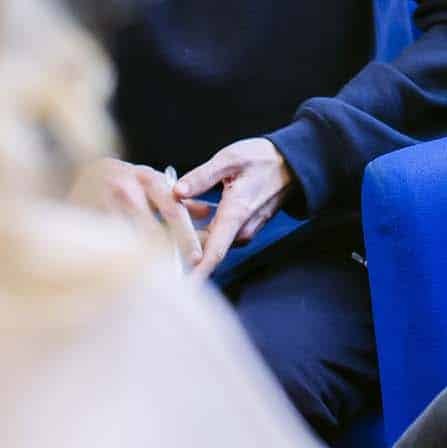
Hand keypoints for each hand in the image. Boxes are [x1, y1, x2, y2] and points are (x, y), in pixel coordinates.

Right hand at [68, 157, 202, 268]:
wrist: (62, 171)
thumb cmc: (115, 181)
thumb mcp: (145, 182)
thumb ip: (173, 198)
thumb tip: (205, 212)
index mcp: (146, 176)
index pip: (173, 209)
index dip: (187, 236)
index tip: (198, 257)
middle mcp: (126, 184)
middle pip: (155, 226)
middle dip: (173, 250)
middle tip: (183, 272)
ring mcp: (101, 199)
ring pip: (132, 238)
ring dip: (148, 259)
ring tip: (159, 278)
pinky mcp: (83, 214)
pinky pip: (108, 242)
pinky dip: (122, 258)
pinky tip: (130, 273)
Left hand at [174, 138, 291, 278]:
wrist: (294, 163)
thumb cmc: (263, 158)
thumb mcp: (231, 158)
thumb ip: (202, 176)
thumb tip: (175, 192)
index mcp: (236, 213)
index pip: (214, 253)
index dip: (195, 273)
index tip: (176, 289)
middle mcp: (242, 229)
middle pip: (206, 251)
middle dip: (180, 250)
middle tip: (152, 241)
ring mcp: (245, 230)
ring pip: (211, 243)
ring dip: (190, 237)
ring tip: (168, 221)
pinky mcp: (245, 228)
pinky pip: (219, 236)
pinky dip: (202, 230)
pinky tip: (190, 215)